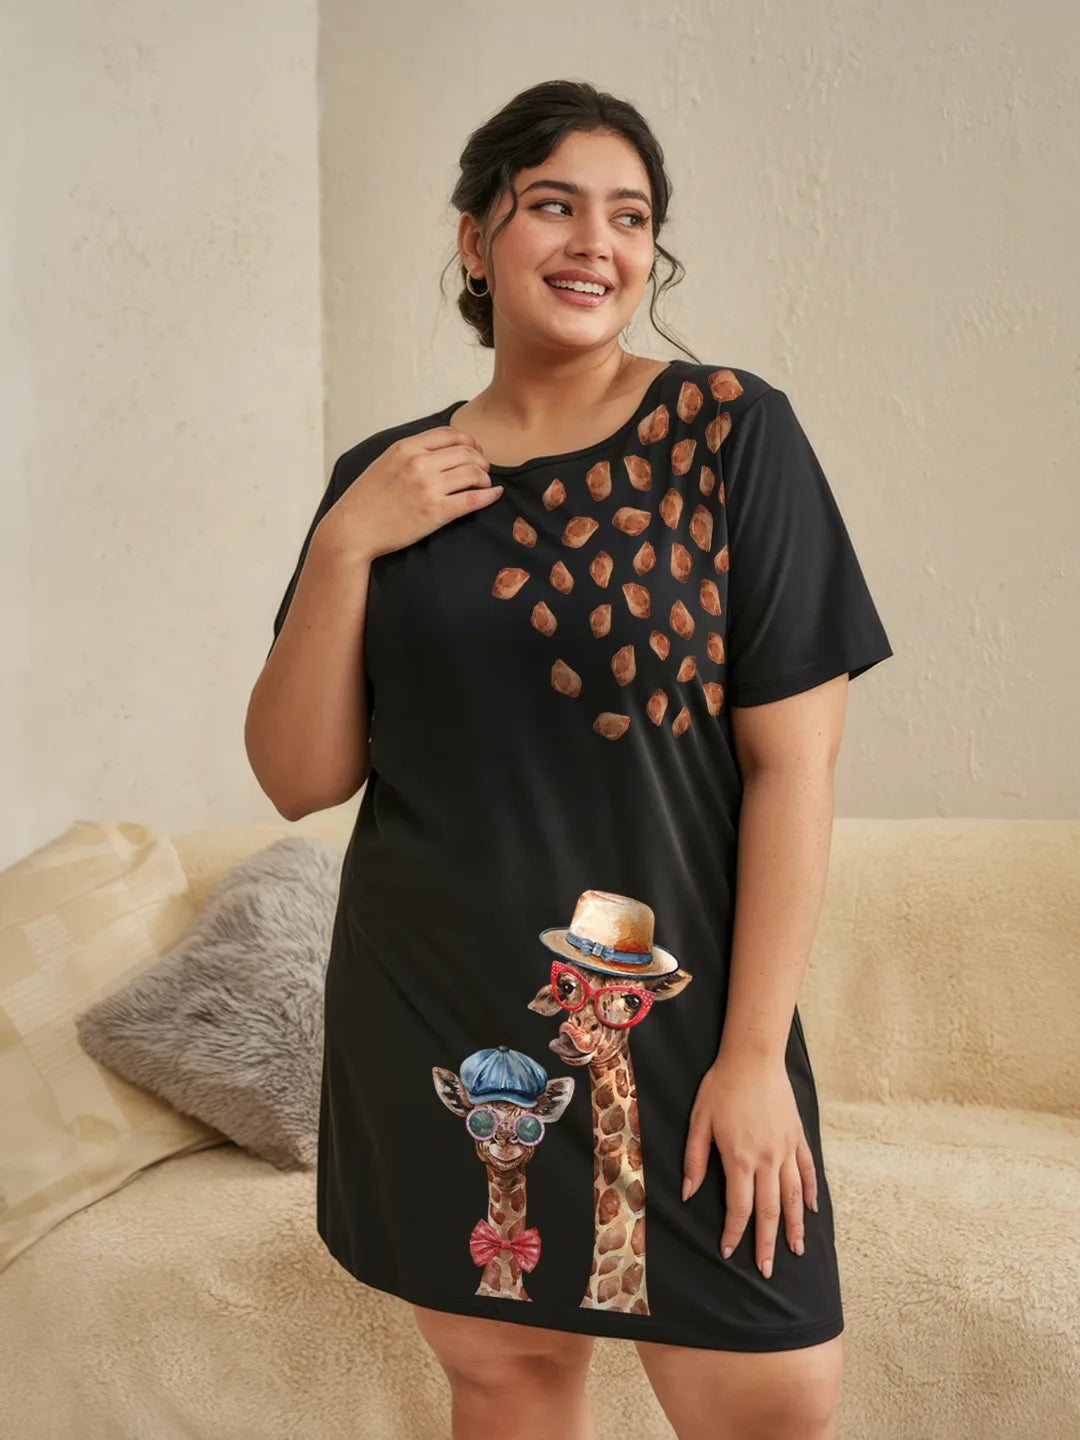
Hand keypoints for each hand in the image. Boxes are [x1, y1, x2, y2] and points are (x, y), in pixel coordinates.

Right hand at [316, 425, 500, 562]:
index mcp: (406, 448)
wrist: (353, 529)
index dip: (468, 440)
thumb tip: (437, 450)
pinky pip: (473, 499)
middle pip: (466, 451)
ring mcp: (428, 487)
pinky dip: (489, 495)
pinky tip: (494, 495)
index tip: (474, 450)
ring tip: (485, 484)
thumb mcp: (385, 463)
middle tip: (484, 469)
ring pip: (473, 473)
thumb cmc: (366, 500)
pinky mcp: (436, 512)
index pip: (449, 434)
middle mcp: (419, 463)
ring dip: (485, 477)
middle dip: (480, 459)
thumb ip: (410, 453)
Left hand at [681, 1047, 818, 1278]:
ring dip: (795, 1226)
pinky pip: (807, 1170)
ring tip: (797, 1250)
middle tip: (768, 1270)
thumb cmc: (721, 1086)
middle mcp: (768, 1159)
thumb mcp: (699, 1121)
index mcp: (740, 1158)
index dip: (735, 1232)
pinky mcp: (798, 1136)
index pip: (740, 1207)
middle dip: (768, 1243)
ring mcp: (786, 1148)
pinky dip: (811, 1192)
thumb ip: (694, 1160)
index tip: (729, 1251)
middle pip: (770, 1210)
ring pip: (795, 1196)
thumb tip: (687, 1193)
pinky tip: (812, 1209)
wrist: (753, 1057)